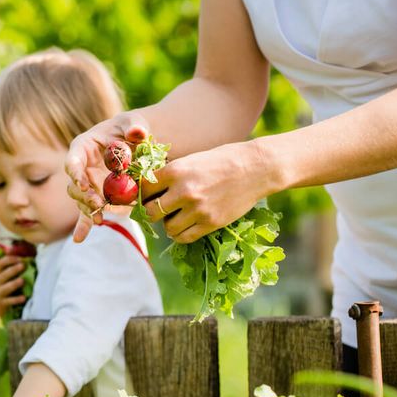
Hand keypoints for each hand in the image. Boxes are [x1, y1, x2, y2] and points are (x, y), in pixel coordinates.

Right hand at [0, 255, 26, 317]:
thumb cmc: (13, 288)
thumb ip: (18, 266)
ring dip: (13, 284)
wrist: (7, 309)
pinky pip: (9, 301)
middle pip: (3, 275)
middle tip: (22, 265)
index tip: (20, 258)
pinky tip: (24, 297)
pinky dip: (16, 299)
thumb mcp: (12, 277)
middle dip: (12, 270)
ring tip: (22, 280)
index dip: (9, 260)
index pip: (0, 264)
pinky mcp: (2, 304)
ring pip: (5, 288)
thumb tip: (28, 255)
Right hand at [65, 112, 149, 241]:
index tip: (83, 184)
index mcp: (83, 147)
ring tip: (100, 219)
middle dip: (84, 196)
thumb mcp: (135, 122)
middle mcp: (81, 167)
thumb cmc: (131, 128)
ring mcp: (88, 184)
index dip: (75, 172)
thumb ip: (136, 126)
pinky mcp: (97, 197)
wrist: (137, 143)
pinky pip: (87, 213)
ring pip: (80, 200)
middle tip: (97, 203)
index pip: (73, 160)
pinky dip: (84, 225)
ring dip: (88, 210)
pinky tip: (80, 238)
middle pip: (74, 184)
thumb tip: (138, 133)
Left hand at [140, 140, 273, 243]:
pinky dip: (181, 234)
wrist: (256, 168)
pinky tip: (185, 225)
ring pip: (167, 228)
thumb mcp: (191, 160)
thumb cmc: (222, 160)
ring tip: (176, 215)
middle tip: (156, 209)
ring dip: (168, 223)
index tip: (145, 196)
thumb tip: (148, 187)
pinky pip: (184, 237)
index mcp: (176, 171)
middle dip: (150, 212)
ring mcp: (197, 209)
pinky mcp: (210, 223)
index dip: (141, 194)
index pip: (143, 188)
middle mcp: (184, 191)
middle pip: (150, 212)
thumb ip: (171, 174)